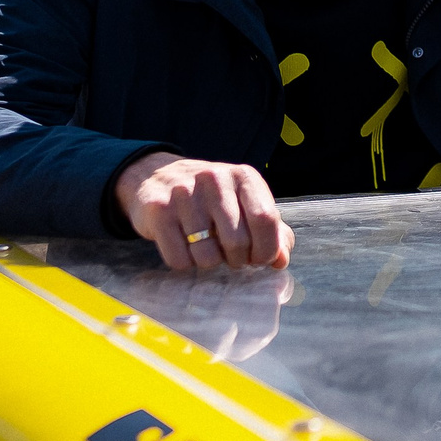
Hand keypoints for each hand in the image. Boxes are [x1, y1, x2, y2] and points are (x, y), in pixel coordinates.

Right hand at [113, 152, 290, 271]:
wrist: (159, 177)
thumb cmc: (212, 198)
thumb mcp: (245, 203)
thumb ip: (270, 230)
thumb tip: (281, 260)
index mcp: (243, 176)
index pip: (266, 219)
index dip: (267, 249)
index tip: (260, 260)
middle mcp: (214, 180)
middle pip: (237, 242)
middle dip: (238, 261)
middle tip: (231, 257)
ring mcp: (184, 194)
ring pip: (207, 256)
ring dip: (209, 263)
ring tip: (205, 248)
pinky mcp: (158, 212)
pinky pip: (179, 259)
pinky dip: (184, 263)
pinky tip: (184, 246)